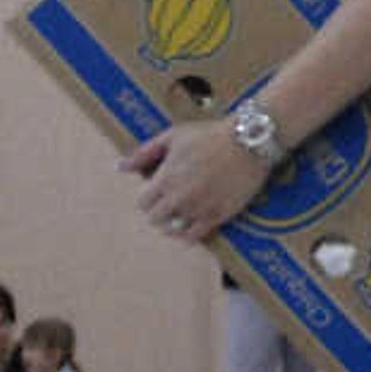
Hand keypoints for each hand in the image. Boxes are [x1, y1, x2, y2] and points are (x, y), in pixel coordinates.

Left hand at [127, 119, 270, 243]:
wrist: (250, 142)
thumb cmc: (210, 136)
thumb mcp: (173, 137)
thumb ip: (144, 153)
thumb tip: (120, 167)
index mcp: (165, 178)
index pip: (142, 202)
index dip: (148, 197)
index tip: (157, 192)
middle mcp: (179, 198)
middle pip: (155, 218)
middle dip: (158, 212)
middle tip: (167, 204)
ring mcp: (199, 208)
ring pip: (173, 230)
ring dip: (172, 224)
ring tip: (179, 216)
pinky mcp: (219, 215)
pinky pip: (195, 236)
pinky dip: (188, 235)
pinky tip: (190, 229)